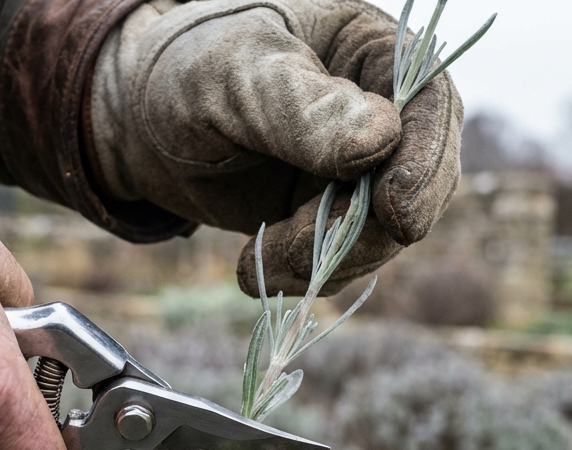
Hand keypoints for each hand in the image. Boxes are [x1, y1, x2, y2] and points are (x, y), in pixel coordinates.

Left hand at [89, 0, 463, 295]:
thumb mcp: (235, 74)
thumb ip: (303, 106)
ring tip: (256, 258)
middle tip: (290, 247)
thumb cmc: (187, 69)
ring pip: (380, 237)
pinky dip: (299, 275)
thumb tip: (381, 139)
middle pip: (418, 185)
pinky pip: (341, 262)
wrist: (137, 121)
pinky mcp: (329, 219)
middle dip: (361, 230)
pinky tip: (251, 266)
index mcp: (376, 52)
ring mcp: (359, 173)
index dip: (426, 163)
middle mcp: (382, 114)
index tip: (396, 214)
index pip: (434, 106)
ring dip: (323, 260)